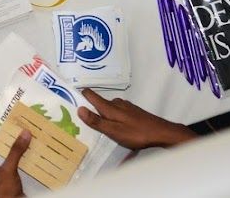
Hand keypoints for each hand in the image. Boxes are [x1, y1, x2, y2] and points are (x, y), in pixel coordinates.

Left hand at [0, 129, 31, 197]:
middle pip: (5, 149)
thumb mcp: (9, 168)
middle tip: (22, 126)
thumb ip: (15, 151)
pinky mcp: (17, 177)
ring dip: (22, 149)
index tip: (7, 122)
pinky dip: (28, 158)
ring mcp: (7, 172)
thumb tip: (24, 133)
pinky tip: (36, 151)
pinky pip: (22, 164)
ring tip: (31, 135)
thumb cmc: (5, 190)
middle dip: (14, 140)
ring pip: (14, 156)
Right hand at [77, 90, 195, 149]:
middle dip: (90, 109)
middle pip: (98, 103)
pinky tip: (115, 129)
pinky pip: (117, 113)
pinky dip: (112, 118)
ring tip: (98, 128)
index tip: (68, 99)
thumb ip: (97, 121)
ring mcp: (126, 107)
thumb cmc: (137, 133)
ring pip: (109, 108)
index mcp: (109, 107)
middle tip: (82, 121)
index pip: (90, 95)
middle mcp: (116, 103)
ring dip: (102, 115)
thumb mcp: (114, 131)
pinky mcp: (133, 112)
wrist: (161, 133)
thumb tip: (79, 109)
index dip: (79, 96)